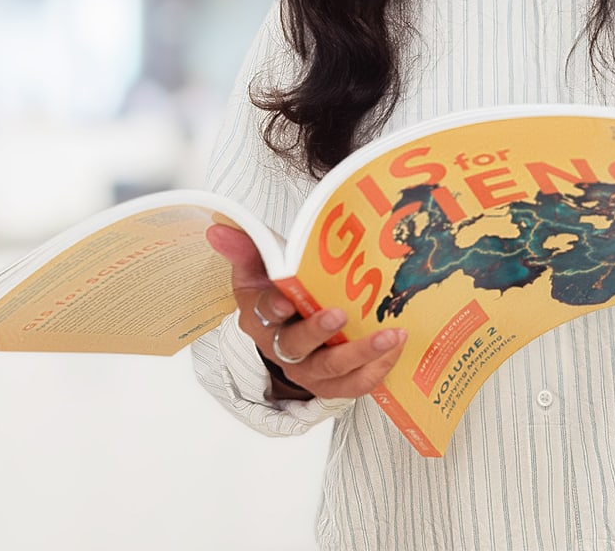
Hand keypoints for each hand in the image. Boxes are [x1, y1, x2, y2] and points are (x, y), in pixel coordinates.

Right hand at [206, 224, 407, 399]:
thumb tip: (218, 229)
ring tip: (389, 335)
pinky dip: (378, 370)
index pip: (262, 313)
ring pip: (331, 370)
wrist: (288, 331)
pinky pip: (354, 386)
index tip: (285, 300)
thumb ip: (247, 247)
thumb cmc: (277, 292)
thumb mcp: (258, 267)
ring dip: (361, 354)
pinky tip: (396, 348)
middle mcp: (281, 349)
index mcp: (260, 317)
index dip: (273, 307)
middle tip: (340, 313)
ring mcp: (307, 370)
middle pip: (296, 347)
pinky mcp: (332, 384)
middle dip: (318, 332)